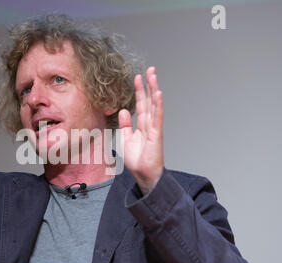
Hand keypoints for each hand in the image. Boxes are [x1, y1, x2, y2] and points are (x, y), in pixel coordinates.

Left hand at [118, 66, 163, 194]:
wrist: (143, 174)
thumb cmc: (137, 160)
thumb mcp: (125, 140)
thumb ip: (125, 125)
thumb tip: (123, 111)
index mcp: (141, 125)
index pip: (141, 104)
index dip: (139, 91)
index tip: (137, 77)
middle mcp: (149, 124)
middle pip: (149, 101)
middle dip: (148, 85)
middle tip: (150, 69)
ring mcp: (154, 128)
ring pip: (154, 105)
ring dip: (154, 90)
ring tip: (153, 75)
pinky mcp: (156, 134)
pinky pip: (157, 117)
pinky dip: (158, 105)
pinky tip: (158, 94)